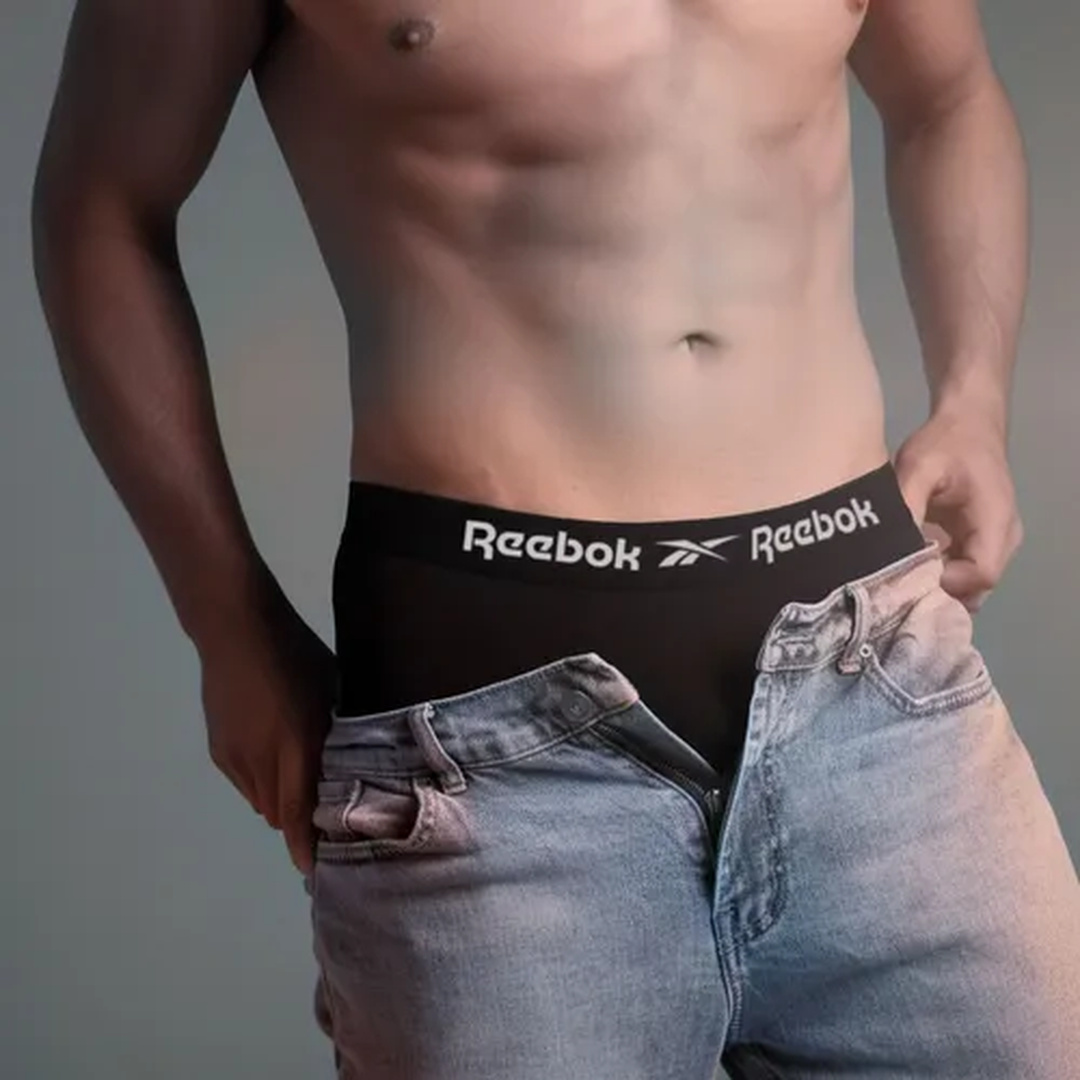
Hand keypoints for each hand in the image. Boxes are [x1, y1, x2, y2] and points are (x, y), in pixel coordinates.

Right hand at [196, 574, 337, 874]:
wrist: (235, 629)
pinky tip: (274, 753)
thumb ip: (337, 733)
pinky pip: (245, 783)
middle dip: (301, 820)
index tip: (317, 871)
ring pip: (261, 802)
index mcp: (296, 744)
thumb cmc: (297, 653)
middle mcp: (262, 760)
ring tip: (298, 776)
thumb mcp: (331, 690)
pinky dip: (262, 781)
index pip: (299, 812)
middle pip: (280, 814)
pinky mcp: (219, 751)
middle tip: (325, 811)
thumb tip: (352, 765)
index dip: (307, 846)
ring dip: (281, 799)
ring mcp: (235, 758)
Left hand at [893, 407, 1023, 613]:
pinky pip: (960, 573)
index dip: (945, 584)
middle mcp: (1003, 539)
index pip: (981, 575)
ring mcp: (993, 544)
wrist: (967, 424)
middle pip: (976, 589)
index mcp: (995, 521)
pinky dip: (935, 577)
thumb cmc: (946, 442)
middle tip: (894, 588)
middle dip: (936, 594)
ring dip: (934, 588)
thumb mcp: (919, 466)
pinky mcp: (978, 543)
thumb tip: (891, 547)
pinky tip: (904, 571)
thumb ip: (907, 504)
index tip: (906, 577)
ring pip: (968, 586)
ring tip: (896, 581)